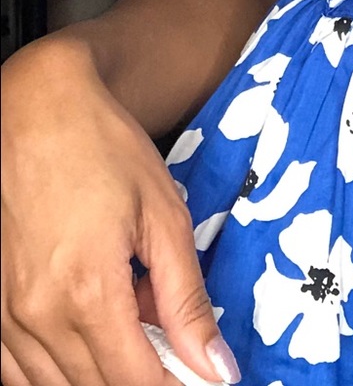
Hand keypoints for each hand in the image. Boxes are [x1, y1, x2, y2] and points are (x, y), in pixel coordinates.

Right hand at [0, 39, 239, 385]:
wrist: (36, 110)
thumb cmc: (104, 150)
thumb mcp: (164, 217)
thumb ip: (187, 299)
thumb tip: (216, 365)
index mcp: (88, 293)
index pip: (135, 381)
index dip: (177, 385)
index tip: (205, 376)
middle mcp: (36, 315)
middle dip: (145, 378)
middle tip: (177, 347)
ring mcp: (2, 314)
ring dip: (102, 374)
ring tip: (139, 328)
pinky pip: (17, 369)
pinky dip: (56, 369)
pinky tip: (91, 335)